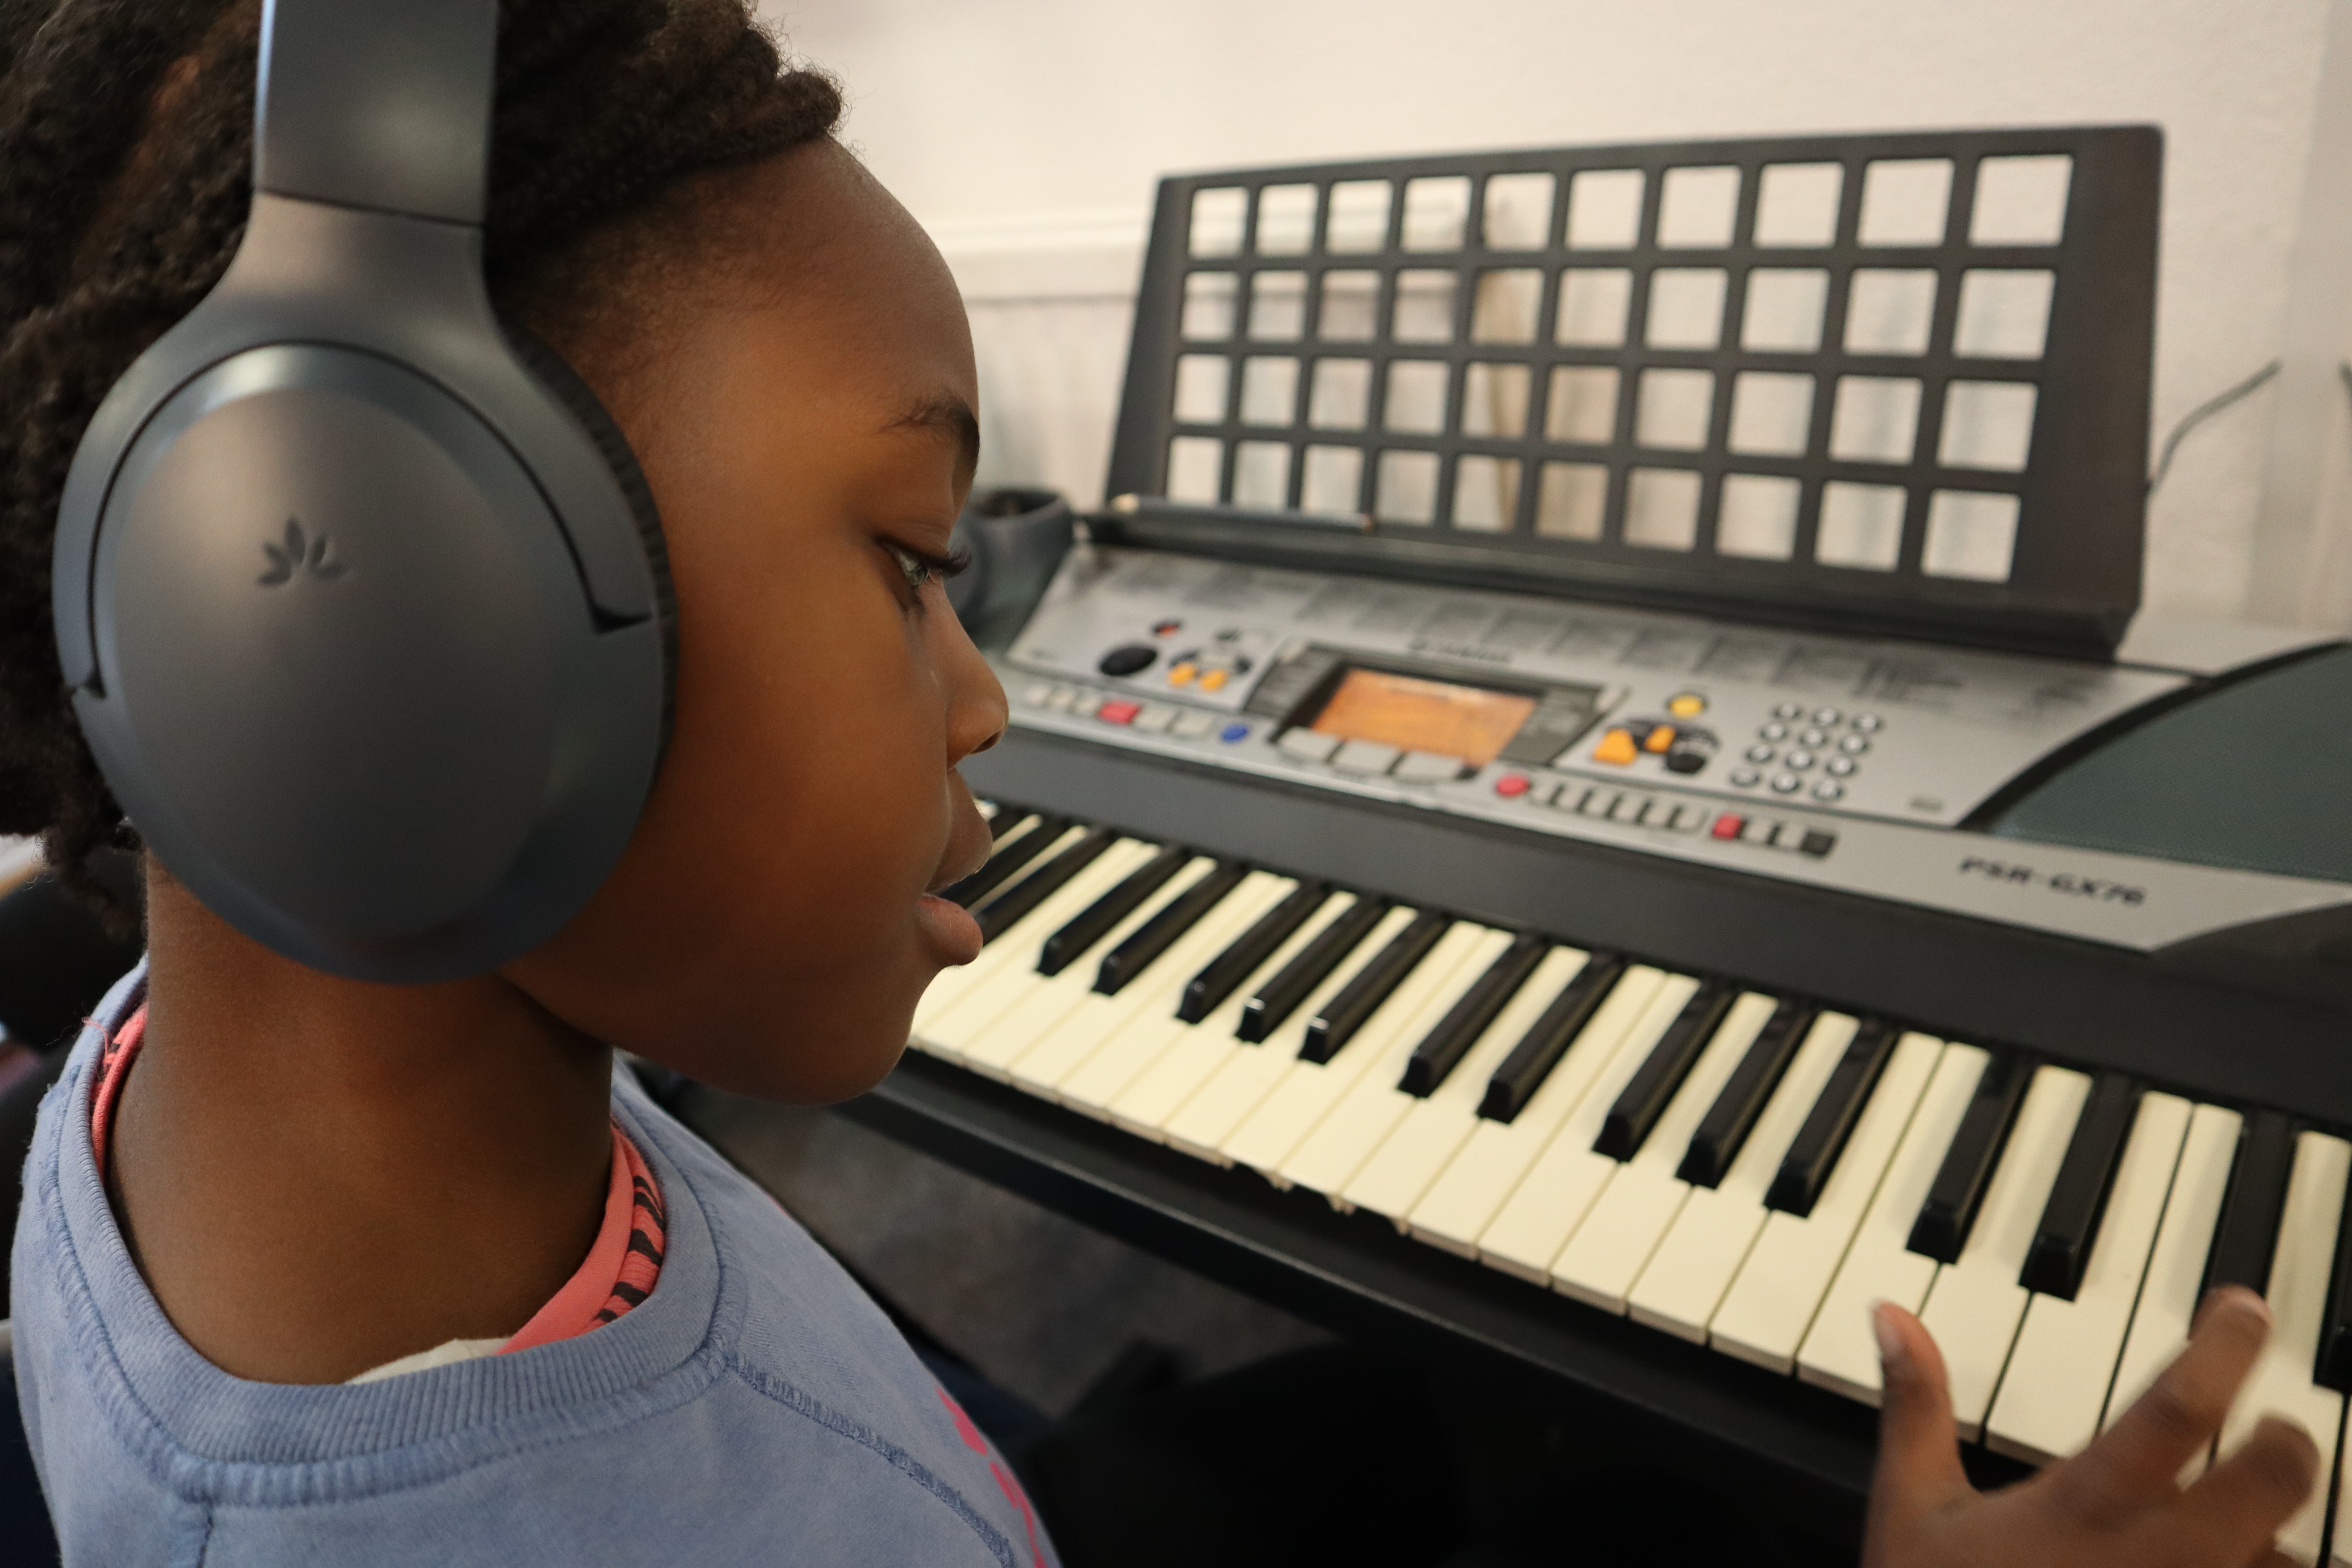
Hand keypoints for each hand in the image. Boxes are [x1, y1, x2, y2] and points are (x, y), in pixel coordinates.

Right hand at [1865, 1287, 2320, 1566]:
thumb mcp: (1912, 1512)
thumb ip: (1915, 1408)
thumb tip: (1893, 1315)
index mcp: (2084, 1510)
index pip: (2179, 1405)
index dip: (2225, 1345)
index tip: (2243, 1308)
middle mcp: (2157, 1560)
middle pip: (2276, 1478)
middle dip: (2287, 1441)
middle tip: (2272, 1426)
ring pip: (2293, 1562)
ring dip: (2279, 1539)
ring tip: (2249, 1530)